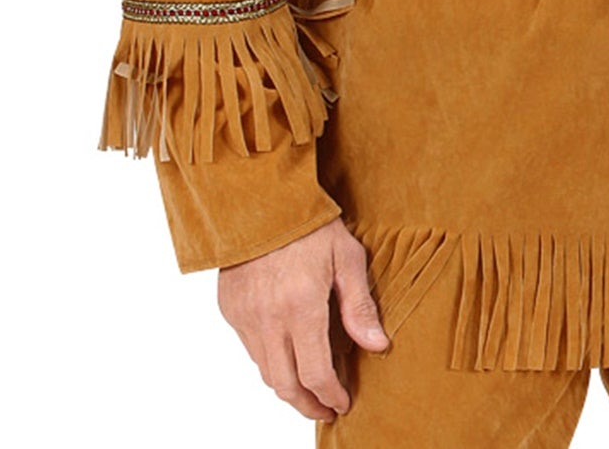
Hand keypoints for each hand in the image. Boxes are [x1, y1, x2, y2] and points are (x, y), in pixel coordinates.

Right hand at [217, 218, 389, 421]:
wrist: (261, 198)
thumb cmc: (310, 225)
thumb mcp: (347, 258)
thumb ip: (360, 306)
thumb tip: (378, 346)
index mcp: (301, 307)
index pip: (316, 373)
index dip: (331, 395)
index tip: (343, 403)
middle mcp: (268, 319)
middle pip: (285, 385)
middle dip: (307, 405)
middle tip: (325, 410)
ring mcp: (245, 316)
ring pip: (265, 371)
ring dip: (287, 387)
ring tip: (309, 390)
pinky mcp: (230, 310)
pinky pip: (251, 349)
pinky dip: (270, 361)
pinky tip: (287, 355)